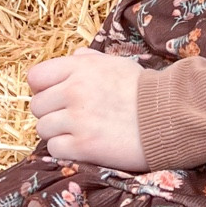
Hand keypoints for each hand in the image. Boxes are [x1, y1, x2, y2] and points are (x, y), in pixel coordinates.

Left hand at [28, 49, 147, 171]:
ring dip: (57, 133)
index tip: (54, 97)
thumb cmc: (144, 91)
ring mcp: (78, 119)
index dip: (42, 88)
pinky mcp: (84, 145)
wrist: (169, 118)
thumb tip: (73, 56)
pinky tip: (82, 146)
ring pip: (42, 129)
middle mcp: (74, 90)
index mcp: (80, 68)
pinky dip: (64, 150)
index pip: (36, 77)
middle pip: (36, 106)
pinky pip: (53, 148)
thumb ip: (90, 59)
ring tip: (79, 132)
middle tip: (70, 118)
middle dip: (50, 113)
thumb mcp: (117, 64)